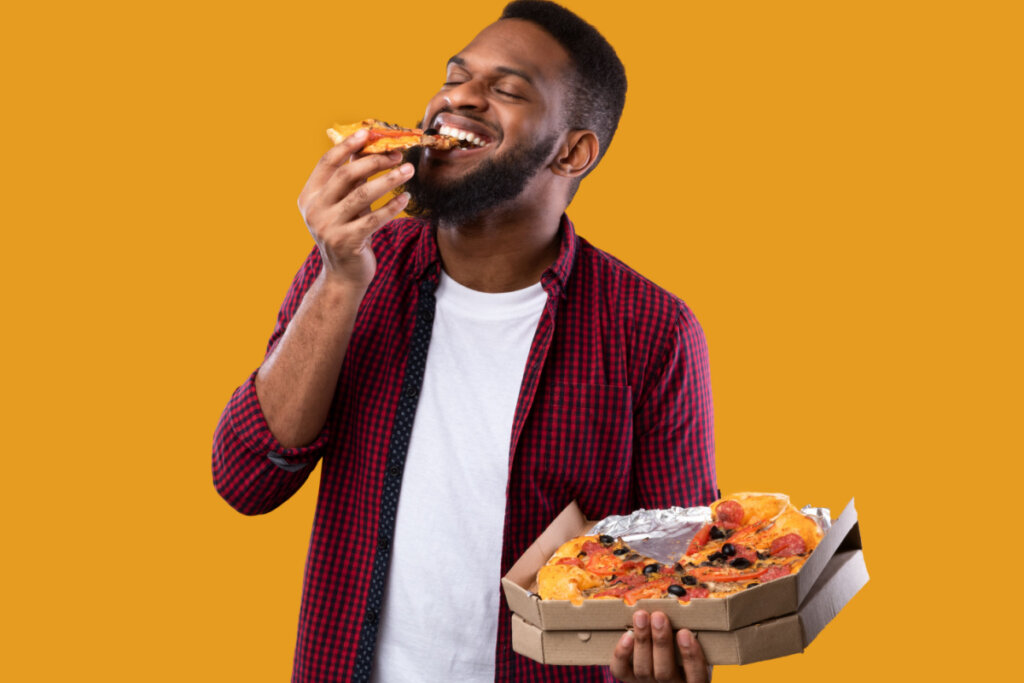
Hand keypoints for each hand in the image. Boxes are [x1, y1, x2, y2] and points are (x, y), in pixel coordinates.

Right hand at [297, 128, 413, 290]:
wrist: (343, 275)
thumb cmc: (347, 233)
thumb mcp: (343, 204)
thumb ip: (351, 178)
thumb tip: (367, 145)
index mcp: (309, 195)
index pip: (327, 163)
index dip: (347, 145)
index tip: (369, 133)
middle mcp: (314, 210)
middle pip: (346, 175)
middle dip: (375, 161)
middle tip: (398, 154)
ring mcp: (327, 227)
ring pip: (362, 194)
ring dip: (389, 180)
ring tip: (409, 170)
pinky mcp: (346, 242)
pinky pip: (374, 219)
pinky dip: (392, 206)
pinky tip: (406, 199)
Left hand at [609, 610, 710, 682]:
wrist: (662, 674)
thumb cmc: (683, 653)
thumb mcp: (695, 647)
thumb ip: (689, 634)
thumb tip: (681, 603)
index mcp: (691, 681)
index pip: (696, 676)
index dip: (691, 656)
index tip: (685, 633)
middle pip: (664, 672)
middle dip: (660, 642)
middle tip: (658, 616)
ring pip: (643, 670)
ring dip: (642, 641)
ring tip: (641, 616)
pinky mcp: (629, 680)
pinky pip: (621, 671)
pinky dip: (622, 654)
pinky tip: (627, 635)